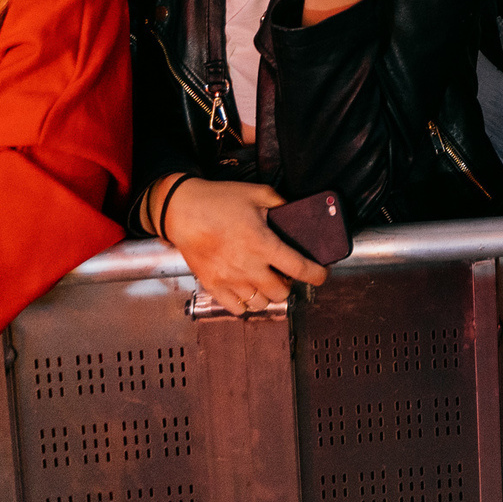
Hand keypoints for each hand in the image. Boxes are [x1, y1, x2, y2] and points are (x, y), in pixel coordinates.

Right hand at [160, 179, 328, 313]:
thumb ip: (281, 204)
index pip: (299, 268)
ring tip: (266, 281)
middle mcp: (247, 266)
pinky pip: (237, 308)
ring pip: (260, 303)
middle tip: (285, 273)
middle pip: (281, 293)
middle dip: (289, 285)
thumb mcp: (257, 193)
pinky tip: (247, 289)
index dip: (317, 275)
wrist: (181, 210)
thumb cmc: (218, 200)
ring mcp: (229, 280)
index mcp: (262, 243)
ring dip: (268, 295)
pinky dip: (246, 303)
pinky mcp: (213, 286)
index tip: (321, 275)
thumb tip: (295, 213)